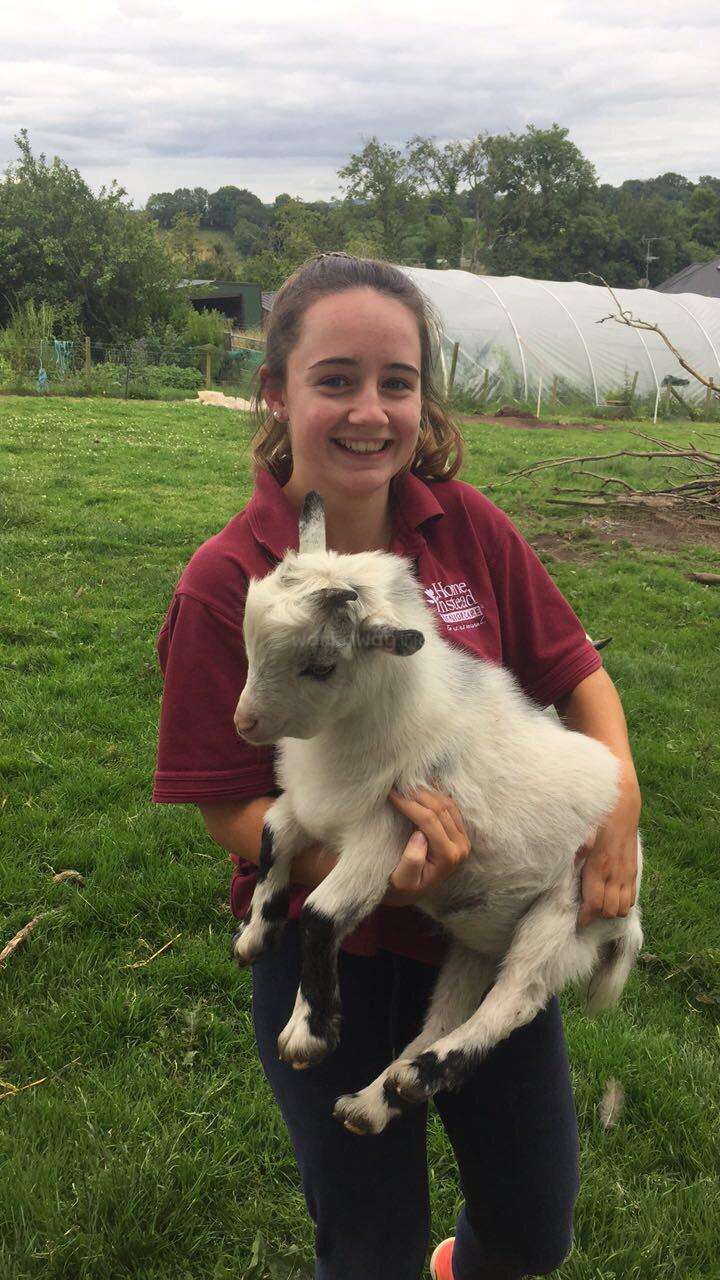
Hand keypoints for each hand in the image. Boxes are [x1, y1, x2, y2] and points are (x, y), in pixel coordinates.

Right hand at [383, 786, 470, 906]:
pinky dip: (437, 794)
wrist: (412, 893)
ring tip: (406, 784)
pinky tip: (422, 786)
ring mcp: (463, 839)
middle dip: (417, 793)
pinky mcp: (460, 833)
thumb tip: (420, 835)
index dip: (410, 803)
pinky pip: (451, 806)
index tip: (391, 793)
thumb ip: (412, 861)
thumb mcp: (401, 881)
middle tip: (397, 784)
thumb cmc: (402, 888)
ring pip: (448, 804)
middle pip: (441, 808)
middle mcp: (461, 847)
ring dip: (428, 791)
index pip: (429, 820)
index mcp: (448, 857)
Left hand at [576, 777, 640, 925]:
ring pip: (623, 906)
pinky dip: (624, 903)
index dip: (587, 915)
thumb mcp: (580, 836)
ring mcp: (627, 872)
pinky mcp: (634, 869)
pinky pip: (633, 896)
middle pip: (610, 909)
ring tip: (600, 907)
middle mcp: (615, 872)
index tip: (580, 920)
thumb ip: (573, 853)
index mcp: (598, 865)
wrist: (622, 806)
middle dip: (598, 915)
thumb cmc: (597, 819)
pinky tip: (614, 899)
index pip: (594, 902)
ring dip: (612, 910)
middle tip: (587, 912)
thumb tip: (562, 866)